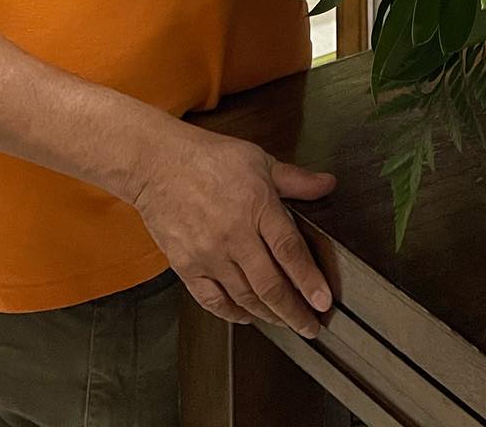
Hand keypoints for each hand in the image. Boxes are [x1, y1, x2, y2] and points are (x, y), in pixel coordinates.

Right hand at [129, 122, 335, 334]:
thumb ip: (296, 180)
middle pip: (270, 285)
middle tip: (310, 326)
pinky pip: (213, 301)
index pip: (290, 252)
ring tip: (285, 322)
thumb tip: (327, 185)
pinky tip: (247, 315)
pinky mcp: (187, 266)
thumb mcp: (260, 161)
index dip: (310, 280)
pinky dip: (232, 313)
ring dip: (269, 315)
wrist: (159, 165)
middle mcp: (234, 235)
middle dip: (294, 312)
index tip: (323, 300)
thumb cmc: (209, 159)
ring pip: (245, 297)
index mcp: (257, 206)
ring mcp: (209, 254)